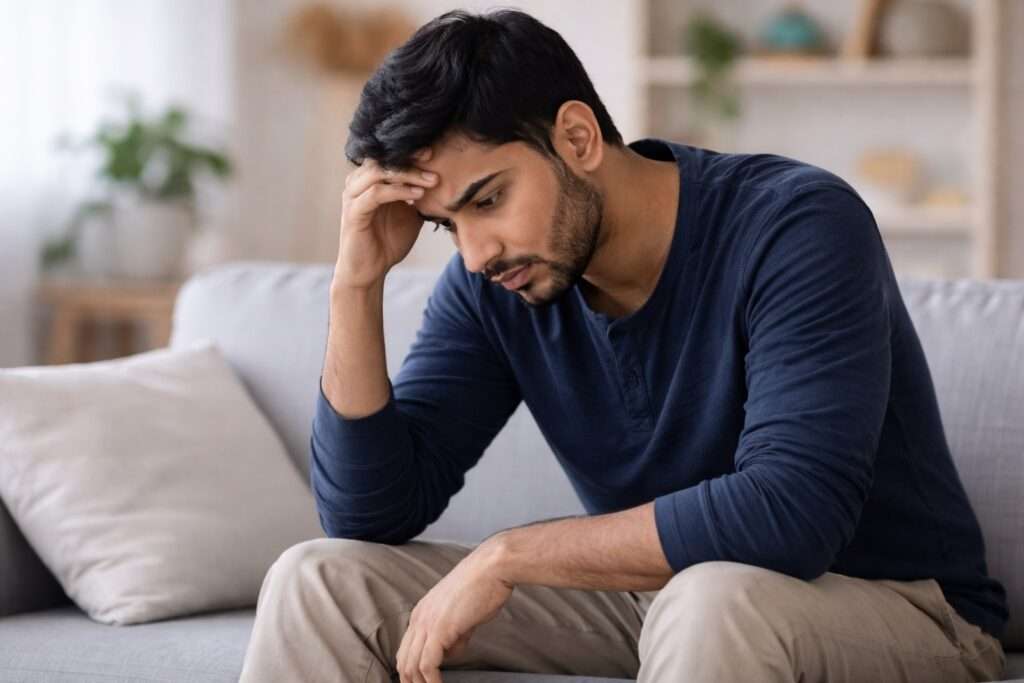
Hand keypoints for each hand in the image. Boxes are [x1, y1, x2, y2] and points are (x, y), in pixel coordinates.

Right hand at [334, 147, 437, 288]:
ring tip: (431, 180)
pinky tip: (417, 195)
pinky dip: (398, 191)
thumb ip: (419, 195)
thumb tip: (444, 179)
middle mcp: (357, 183)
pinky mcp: (353, 212)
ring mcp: (353, 196)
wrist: (370, 270)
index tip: (434, 151)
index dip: (410, 150)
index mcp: (369, 179)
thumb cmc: (388, 241)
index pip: (387, 155)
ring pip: (378, 171)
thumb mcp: (410, 213)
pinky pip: (376, 193)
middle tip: (433, 158)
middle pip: (382, 157)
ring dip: (407, 173)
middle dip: (409, 157)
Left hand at [396, 543, 512, 682]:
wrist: (492, 567)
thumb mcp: (463, 615)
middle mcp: (419, 617)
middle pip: (403, 660)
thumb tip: (451, 652)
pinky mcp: (440, 629)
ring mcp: (427, 623)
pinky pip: (427, 664)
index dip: (411, 670)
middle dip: (410, 682)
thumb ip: (454, 634)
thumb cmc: (484, 586)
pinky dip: (431, 681)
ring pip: (411, 665)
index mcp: (422, 611)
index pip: (406, 649)